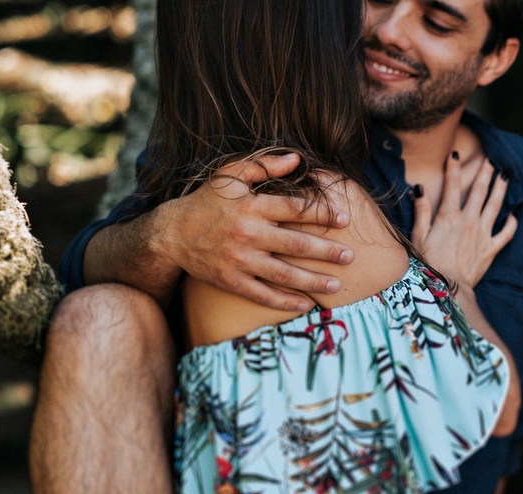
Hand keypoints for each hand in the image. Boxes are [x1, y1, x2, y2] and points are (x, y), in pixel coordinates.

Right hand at [157, 153, 353, 310]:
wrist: (171, 233)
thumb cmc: (207, 201)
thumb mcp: (230, 174)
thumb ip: (264, 165)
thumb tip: (297, 159)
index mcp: (251, 206)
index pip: (294, 209)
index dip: (322, 213)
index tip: (344, 219)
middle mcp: (248, 233)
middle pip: (296, 244)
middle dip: (327, 251)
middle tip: (350, 256)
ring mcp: (239, 260)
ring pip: (284, 273)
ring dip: (313, 280)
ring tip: (337, 284)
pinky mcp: (231, 281)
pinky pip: (263, 295)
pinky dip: (285, 301)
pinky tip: (305, 304)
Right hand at [411, 155, 517, 289]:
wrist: (448, 286)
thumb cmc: (429, 263)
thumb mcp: (418, 236)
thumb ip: (421, 211)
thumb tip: (419, 189)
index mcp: (449, 216)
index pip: (452, 185)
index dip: (454, 168)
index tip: (456, 154)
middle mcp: (469, 221)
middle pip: (479, 191)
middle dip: (484, 173)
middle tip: (490, 161)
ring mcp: (482, 234)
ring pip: (495, 206)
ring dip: (500, 189)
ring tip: (504, 177)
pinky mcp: (491, 249)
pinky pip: (506, 233)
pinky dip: (511, 223)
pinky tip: (513, 215)